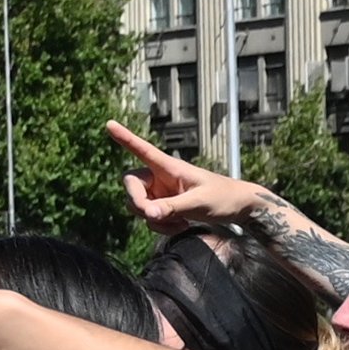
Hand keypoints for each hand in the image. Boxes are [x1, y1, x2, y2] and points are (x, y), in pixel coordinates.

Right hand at [113, 118, 269, 228]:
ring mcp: (161, 193)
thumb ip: (171, 208)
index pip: (143, 149)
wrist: (239, 209)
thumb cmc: (224, 198)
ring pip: (138, 206)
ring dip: (152, 220)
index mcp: (169, 167)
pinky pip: (150, 218)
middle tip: (156, 217)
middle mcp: (160, 177)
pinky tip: (179, 226)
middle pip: (132, 187)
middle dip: (139, 204)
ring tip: (178, 223)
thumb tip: (147, 214)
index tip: (109, 124)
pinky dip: (159, 226)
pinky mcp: (165, 207)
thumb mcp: (199, 203)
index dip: (125, 138)